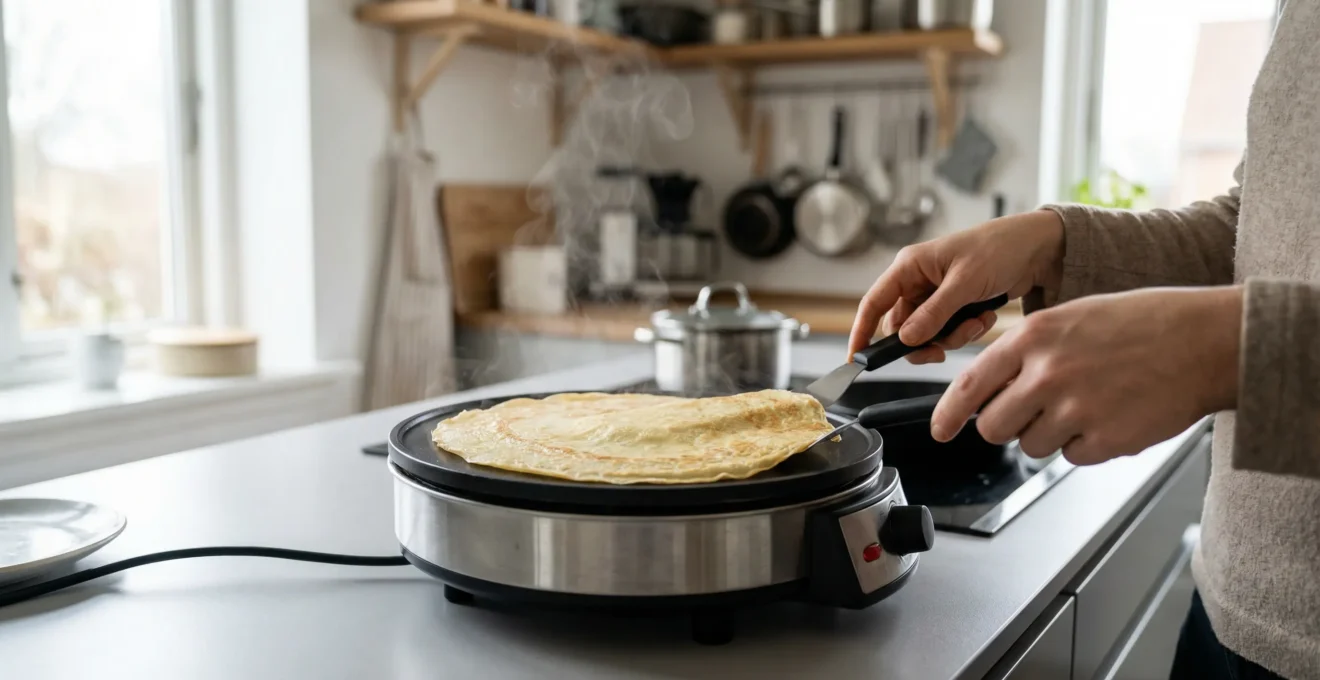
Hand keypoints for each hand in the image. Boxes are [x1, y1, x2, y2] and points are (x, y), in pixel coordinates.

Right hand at [849, 210, 1064, 362]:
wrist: (1038, 249)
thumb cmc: (999, 249)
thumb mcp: (965, 282)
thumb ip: (934, 313)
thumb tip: (906, 339)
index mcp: (910, 267)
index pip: (874, 303)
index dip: (861, 331)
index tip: (857, 358)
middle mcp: (918, 281)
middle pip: (902, 327)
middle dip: (924, 341)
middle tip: (941, 350)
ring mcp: (936, 296)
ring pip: (927, 334)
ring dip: (952, 336)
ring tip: (977, 320)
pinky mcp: (954, 306)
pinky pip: (948, 332)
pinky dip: (966, 331)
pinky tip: (985, 315)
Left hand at [931, 286, 1242, 464]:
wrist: (1204, 341)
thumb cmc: (1143, 324)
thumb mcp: (1071, 318)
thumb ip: (1026, 352)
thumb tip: (990, 388)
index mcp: (1033, 337)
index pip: (969, 386)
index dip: (948, 415)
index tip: (939, 431)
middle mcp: (1046, 373)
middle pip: (994, 426)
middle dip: (1008, 425)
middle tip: (1037, 411)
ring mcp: (1074, 409)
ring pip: (1031, 445)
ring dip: (1051, 434)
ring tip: (1088, 403)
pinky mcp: (1104, 439)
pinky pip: (1072, 457)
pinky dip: (1087, 445)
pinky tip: (1111, 416)